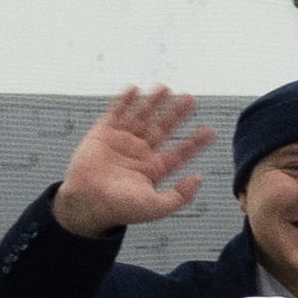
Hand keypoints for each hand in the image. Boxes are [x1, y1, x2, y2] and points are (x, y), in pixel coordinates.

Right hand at [49, 85, 212, 239]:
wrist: (87, 203)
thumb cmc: (120, 209)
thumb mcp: (156, 207)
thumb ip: (180, 196)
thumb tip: (198, 179)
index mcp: (154, 169)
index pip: (179, 153)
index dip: (194, 142)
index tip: (210, 132)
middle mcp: (140, 153)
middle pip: (163, 128)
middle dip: (177, 114)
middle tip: (190, 99)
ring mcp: (122, 141)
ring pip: (142, 117)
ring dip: (153, 102)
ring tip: (166, 88)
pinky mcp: (102, 134)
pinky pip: (115, 113)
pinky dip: (124, 101)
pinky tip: (135, 89)